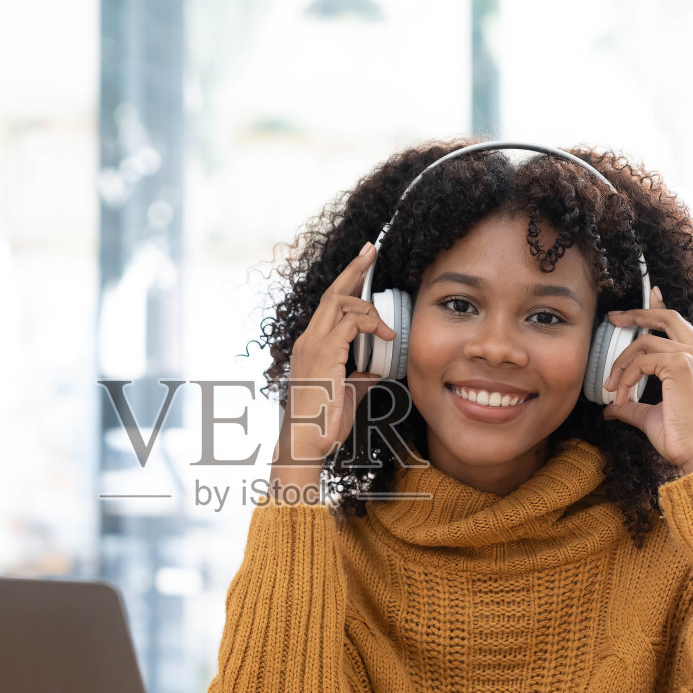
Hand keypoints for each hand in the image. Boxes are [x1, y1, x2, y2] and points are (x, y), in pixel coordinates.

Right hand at [275, 241, 394, 465]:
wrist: (306, 443)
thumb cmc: (322, 425)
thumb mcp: (347, 395)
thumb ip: (360, 377)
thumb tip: (377, 368)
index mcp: (312, 347)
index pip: (329, 306)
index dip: (347, 282)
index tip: (364, 264)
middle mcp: (309, 340)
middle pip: (332, 293)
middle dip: (354, 269)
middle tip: (372, 249)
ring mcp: (313, 345)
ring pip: (340, 302)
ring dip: (367, 302)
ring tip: (386, 321)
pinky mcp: (324, 354)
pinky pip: (351, 323)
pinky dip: (372, 324)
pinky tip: (386, 337)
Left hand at [600, 286, 692, 474]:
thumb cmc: (681, 439)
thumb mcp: (651, 415)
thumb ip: (632, 405)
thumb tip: (610, 408)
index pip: (679, 325)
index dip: (660, 308)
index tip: (648, 296)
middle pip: (667, 318)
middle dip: (637, 314)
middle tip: (613, 318)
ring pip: (646, 343)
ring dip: (622, 365)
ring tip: (611, 389)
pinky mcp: (682, 364)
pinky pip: (642, 360)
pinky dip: (626, 376)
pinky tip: (621, 396)